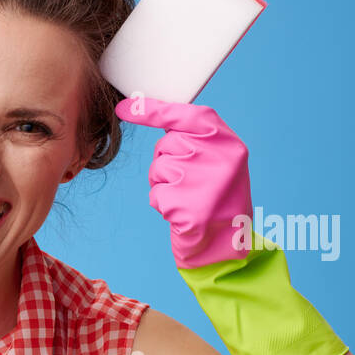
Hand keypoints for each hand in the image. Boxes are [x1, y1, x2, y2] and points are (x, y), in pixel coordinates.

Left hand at [114, 96, 252, 268]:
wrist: (226, 247)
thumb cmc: (217, 201)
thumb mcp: (217, 162)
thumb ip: (195, 139)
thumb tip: (146, 110)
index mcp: (229, 142)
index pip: (186, 115)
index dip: (152, 109)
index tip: (124, 106)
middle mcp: (219, 157)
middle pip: (167, 144)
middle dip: (168, 162)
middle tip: (191, 183)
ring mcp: (203, 181)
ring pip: (158, 169)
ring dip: (165, 184)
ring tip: (189, 198)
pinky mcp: (187, 206)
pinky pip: (156, 194)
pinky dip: (163, 205)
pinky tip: (182, 214)